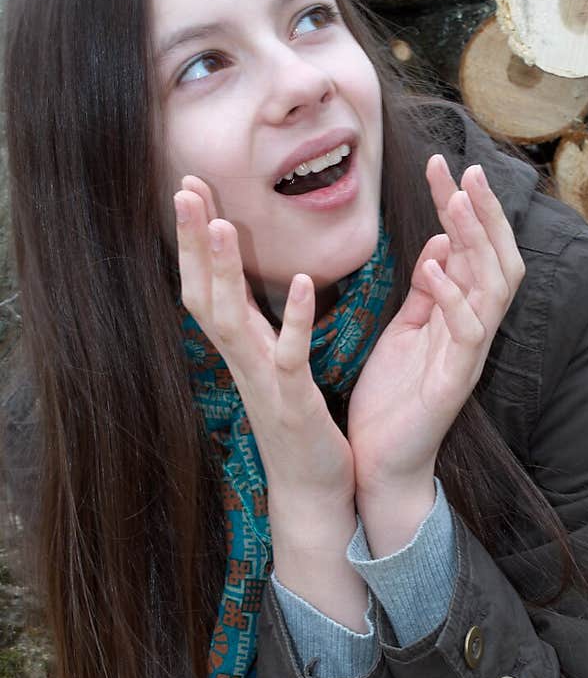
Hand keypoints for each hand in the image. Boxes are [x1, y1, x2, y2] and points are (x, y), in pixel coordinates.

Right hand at [173, 175, 355, 509]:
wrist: (313, 490)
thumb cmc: (301, 425)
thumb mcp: (279, 365)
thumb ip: (267, 325)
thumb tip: (262, 282)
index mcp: (242, 348)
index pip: (205, 284)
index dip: (194, 239)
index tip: (190, 187)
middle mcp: (242, 361)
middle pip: (202, 293)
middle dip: (192, 242)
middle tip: (184, 187)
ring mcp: (262, 382)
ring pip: (230, 321)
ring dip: (224, 271)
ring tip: (223, 222)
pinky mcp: (293, 402)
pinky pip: (287, 357)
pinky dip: (290, 320)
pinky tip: (299, 282)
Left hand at [346, 158, 525, 495]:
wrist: (381, 461)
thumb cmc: (394, 398)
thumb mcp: (406, 330)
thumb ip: (427, 290)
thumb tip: (441, 242)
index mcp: (462, 314)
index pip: (473, 248)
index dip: (463, 206)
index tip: (443, 165)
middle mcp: (476, 330)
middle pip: (498, 259)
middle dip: (484, 213)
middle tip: (466, 170)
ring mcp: (470, 355)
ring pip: (494, 289)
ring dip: (476, 243)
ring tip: (454, 205)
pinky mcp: (456, 382)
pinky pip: (469, 333)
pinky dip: (453, 297)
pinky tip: (433, 269)